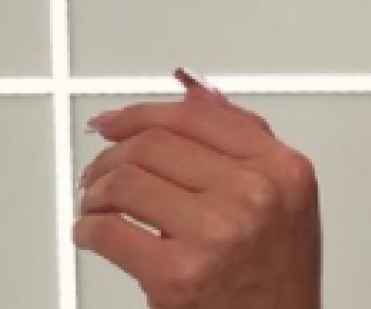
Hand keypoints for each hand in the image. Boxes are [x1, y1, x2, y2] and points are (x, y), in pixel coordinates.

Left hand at [75, 68, 322, 308]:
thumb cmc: (278, 277)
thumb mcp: (284, 198)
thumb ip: (243, 141)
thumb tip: (194, 94)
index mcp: (281, 168)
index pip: (196, 116)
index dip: (142, 113)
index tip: (116, 121)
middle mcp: (253, 194)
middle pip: (153, 144)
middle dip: (111, 155)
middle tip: (99, 171)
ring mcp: (215, 234)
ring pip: (124, 181)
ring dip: (95, 192)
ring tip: (95, 204)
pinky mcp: (177, 275)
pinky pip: (108, 231)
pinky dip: (86, 229)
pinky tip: (92, 233)